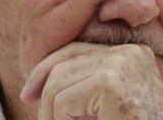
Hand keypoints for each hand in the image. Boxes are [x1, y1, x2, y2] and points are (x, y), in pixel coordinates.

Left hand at [20, 42, 162, 119]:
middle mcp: (129, 53)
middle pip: (65, 61)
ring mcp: (122, 64)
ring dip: (52, 113)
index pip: (77, 50)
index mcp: (133, 55)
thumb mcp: (108, 104)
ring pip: (58, 82)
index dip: (47, 69)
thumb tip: (38, 86)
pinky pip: (63, 100)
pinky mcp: (110, 83)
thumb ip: (86, 88)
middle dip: (44, 92)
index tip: (29, 93)